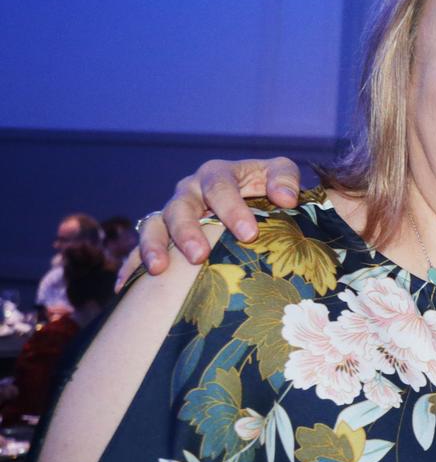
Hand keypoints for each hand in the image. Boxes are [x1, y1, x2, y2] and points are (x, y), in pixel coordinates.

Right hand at [139, 157, 301, 273]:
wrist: (249, 198)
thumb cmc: (265, 187)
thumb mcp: (278, 174)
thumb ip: (285, 178)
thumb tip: (287, 199)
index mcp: (216, 175)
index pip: (220, 187)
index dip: (232, 209)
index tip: (248, 233)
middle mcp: (189, 192)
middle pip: (181, 208)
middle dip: (188, 231)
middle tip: (199, 256)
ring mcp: (171, 213)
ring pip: (154, 225)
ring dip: (154, 247)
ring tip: (159, 270)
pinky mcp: (160, 235)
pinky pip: (137, 248)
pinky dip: (130, 265)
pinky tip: (123, 287)